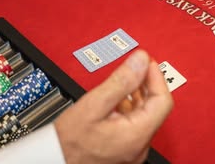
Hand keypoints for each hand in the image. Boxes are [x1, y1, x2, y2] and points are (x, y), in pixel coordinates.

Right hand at [55, 50, 173, 163]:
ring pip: (144, 116)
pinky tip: (116, 100)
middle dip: (146, 84)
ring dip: (137, 95)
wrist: (52, 161)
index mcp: (136, 136)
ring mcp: (132, 151)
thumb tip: (141, 60)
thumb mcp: (93, 105)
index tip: (146, 62)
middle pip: (155, 108)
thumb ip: (120, 81)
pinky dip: (128, 109)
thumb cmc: (67, 144)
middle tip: (136, 66)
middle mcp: (139, 147)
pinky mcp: (124, 151)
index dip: (155, 77)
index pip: (162, 101)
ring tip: (124, 80)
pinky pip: (134, 126)